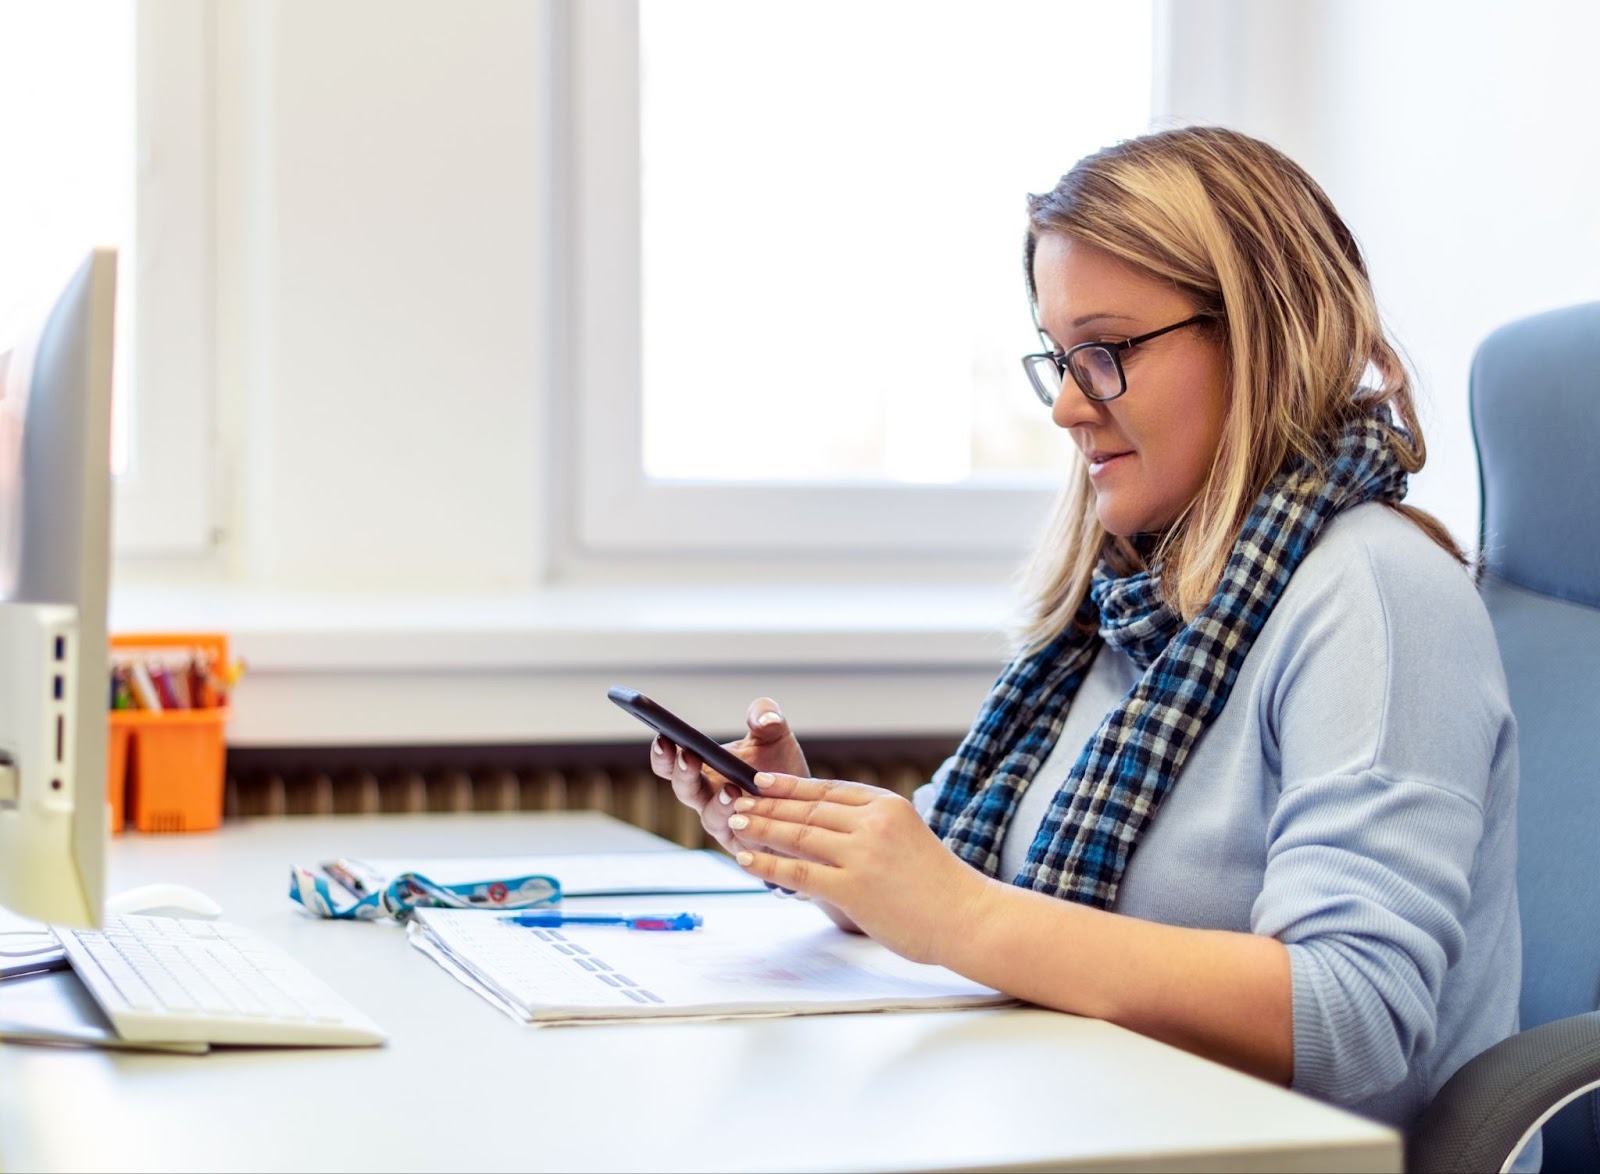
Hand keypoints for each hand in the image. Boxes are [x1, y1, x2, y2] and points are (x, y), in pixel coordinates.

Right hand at [649, 697, 808, 858]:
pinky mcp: (745, 843)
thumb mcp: (776, 734)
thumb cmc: (782, 768)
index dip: (662, 753)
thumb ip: (767, 716)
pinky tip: (753, 813)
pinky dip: (744, 827)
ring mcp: (725, 823)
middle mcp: (708, 798)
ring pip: (710, 818)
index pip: (672, 763)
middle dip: (682, 774)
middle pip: (684, 790)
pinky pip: (739, 838)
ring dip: (717, 804)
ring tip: (730, 790)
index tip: (663, 736)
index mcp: (704, 769)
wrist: (808, 804)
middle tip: (688, 756)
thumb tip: (765, 719)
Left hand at [724, 772, 993, 964]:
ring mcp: (862, 854)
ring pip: (799, 834)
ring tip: (735, 822)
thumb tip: (821, 832)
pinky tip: (747, 857)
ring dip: (761, 826)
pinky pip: (800, 871)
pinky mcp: (854, 888)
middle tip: (736, 800)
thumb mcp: (906, 838)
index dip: (789, 786)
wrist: (968, 917)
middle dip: (766, 804)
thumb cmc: (939, 886)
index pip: (827, 790)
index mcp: (888, 805)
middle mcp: (873, 822)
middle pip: (807, 809)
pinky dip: (769, 863)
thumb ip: (868, 830)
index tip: (761, 782)